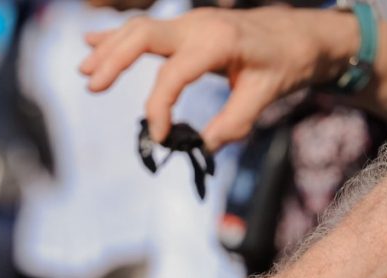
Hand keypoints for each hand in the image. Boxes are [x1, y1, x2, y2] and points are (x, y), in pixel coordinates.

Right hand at [78, 7, 353, 149]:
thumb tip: (203, 145)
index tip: (160, 137)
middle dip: (114, 60)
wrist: (301, 33)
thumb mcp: (266, 95)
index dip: (160, 109)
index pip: (173, 74)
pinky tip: (91, 42)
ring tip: (85, 73)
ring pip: (140, 29)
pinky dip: (118, 36)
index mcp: (218, 41)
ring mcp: (191, 22)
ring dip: (109, 48)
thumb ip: (234, 123)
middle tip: (92, 87)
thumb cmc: (285, 63)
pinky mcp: (188, 27)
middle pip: (143, 35)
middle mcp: (199, 25)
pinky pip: (147, 29)